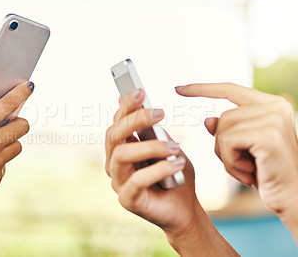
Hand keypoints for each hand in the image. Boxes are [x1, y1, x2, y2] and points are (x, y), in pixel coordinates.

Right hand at [105, 89, 237, 254]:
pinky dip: (158, 169)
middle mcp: (114, 163)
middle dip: (135, 120)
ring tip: (175, 147)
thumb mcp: (168, 146)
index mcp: (122, 148)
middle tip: (160, 112)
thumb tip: (141, 104)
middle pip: (114, 135)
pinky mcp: (128, 199)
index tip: (140, 90)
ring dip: (150, 146)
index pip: (117, 123)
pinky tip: (177, 164)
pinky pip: (137, 180)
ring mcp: (118, 182)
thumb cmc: (175, 175)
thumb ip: (154, 130)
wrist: (185, 208)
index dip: (126, 106)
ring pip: (121, 155)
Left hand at [176, 83, 297, 239]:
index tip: (178, 88)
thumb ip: (227, 132)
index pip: (230, 89)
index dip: (202, 89)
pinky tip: (249, 173)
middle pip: (223, 118)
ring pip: (223, 130)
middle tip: (244, 164)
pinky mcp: (268, 134)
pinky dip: (231, 162)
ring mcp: (274, 118)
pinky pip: (228, 142)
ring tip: (248, 169)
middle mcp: (275, 106)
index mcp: (270, 104)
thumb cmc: (266, 173)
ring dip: (227, 157)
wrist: (293, 198)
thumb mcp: (241, 150)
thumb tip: (207, 120)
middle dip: (223, 146)